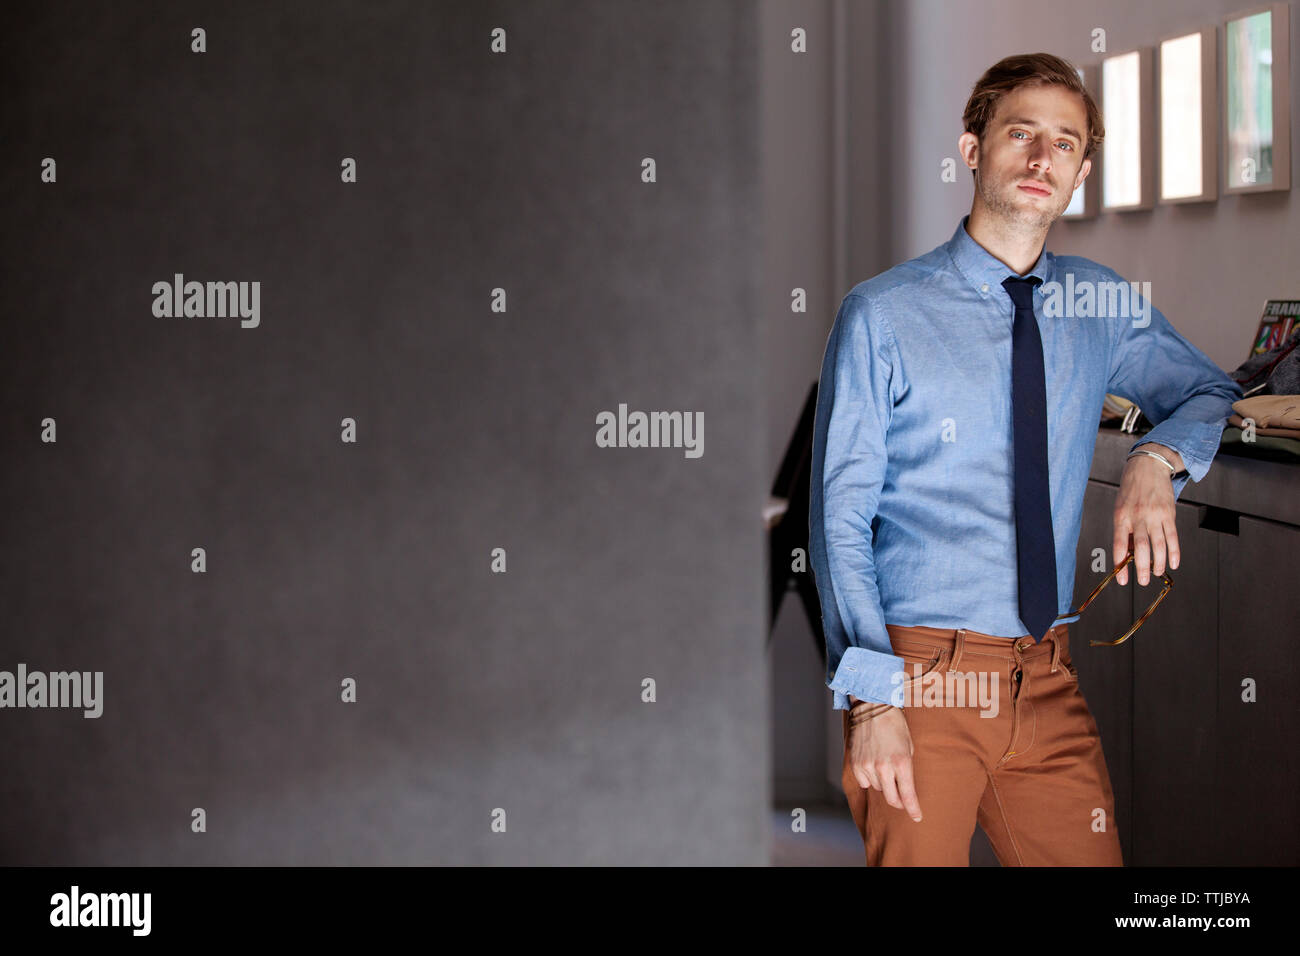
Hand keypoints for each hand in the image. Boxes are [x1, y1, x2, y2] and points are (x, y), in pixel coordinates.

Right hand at [847, 708, 922, 821]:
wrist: (872, 708)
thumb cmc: (894, 726)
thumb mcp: (909, 747)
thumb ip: (906, 770)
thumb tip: (904, 789)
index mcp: (902, 762)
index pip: (908, 795)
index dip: (913, 809)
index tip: (917, 817)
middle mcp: (884, 767)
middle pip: (892, 798)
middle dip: (899, 802)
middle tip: (902, 800)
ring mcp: (868, 766)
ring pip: (878, 788)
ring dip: (883, 783)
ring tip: (884, 764)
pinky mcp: (855, 764)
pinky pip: (864, 781)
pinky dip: (869, 777)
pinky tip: (871, 763)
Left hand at [1112, 448, 1180, 585]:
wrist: (1147, 467)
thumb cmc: (1131, 491)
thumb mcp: (1121, 509)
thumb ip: (1125, 531)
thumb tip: (1128, 555)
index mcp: (1121, 517)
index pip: (1119, 545)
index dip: (1120, 564)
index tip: (1122, 580)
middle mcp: (1137, 517)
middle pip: (1140, 547)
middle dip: (1142, 568)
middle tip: (1143, 581)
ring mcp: (1154, 515)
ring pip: (1158, 544)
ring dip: (1159, 562)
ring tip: (1158, 573)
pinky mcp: (1169, 513)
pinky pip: (1172, 536)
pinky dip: (1174, 552)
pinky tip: (1174, 563)